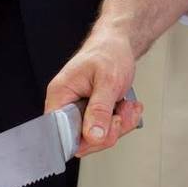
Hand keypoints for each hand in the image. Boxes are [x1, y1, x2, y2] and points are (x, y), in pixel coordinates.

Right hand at [45, 30, 143, 157]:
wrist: (117, 45)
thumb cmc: (108, 53)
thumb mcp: (107, 81)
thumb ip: (99, 110)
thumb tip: (93, 135)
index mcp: (60, 96)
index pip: (61, 134)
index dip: (84, 139)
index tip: (103, 128)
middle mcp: (66, 107)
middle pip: (82, 142)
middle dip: (108, 132)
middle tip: (120, 114)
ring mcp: (79, 113)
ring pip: (97, 139)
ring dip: (119, 126)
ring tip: (126, 106)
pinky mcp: (92, 117)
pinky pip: (106, 132)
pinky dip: (122, 123)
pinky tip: (127, 107)